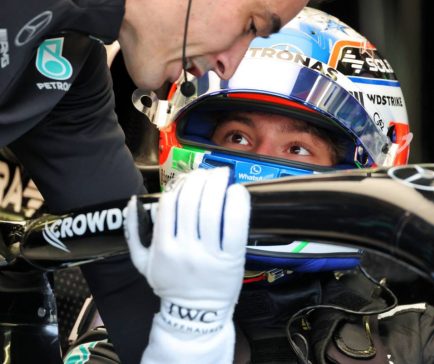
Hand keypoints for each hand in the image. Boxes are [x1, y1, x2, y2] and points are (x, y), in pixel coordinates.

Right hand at [124, 167, 248, 336]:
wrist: (193, 316)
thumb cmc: (171, 286)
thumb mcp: (143, 263)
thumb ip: (134, 233)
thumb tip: (132, 202)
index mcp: (162, 247)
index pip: (168, 204)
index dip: (180, 185)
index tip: (190, 179)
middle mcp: (184, 249)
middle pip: (191, 201)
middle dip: (200, 179)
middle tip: (209, 172)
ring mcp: (208, 255)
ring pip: (211, 209)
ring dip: (218, 184)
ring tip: (222, 175)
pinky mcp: (230, 259)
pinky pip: (234, 226)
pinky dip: (237, 205)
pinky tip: (237, 192)